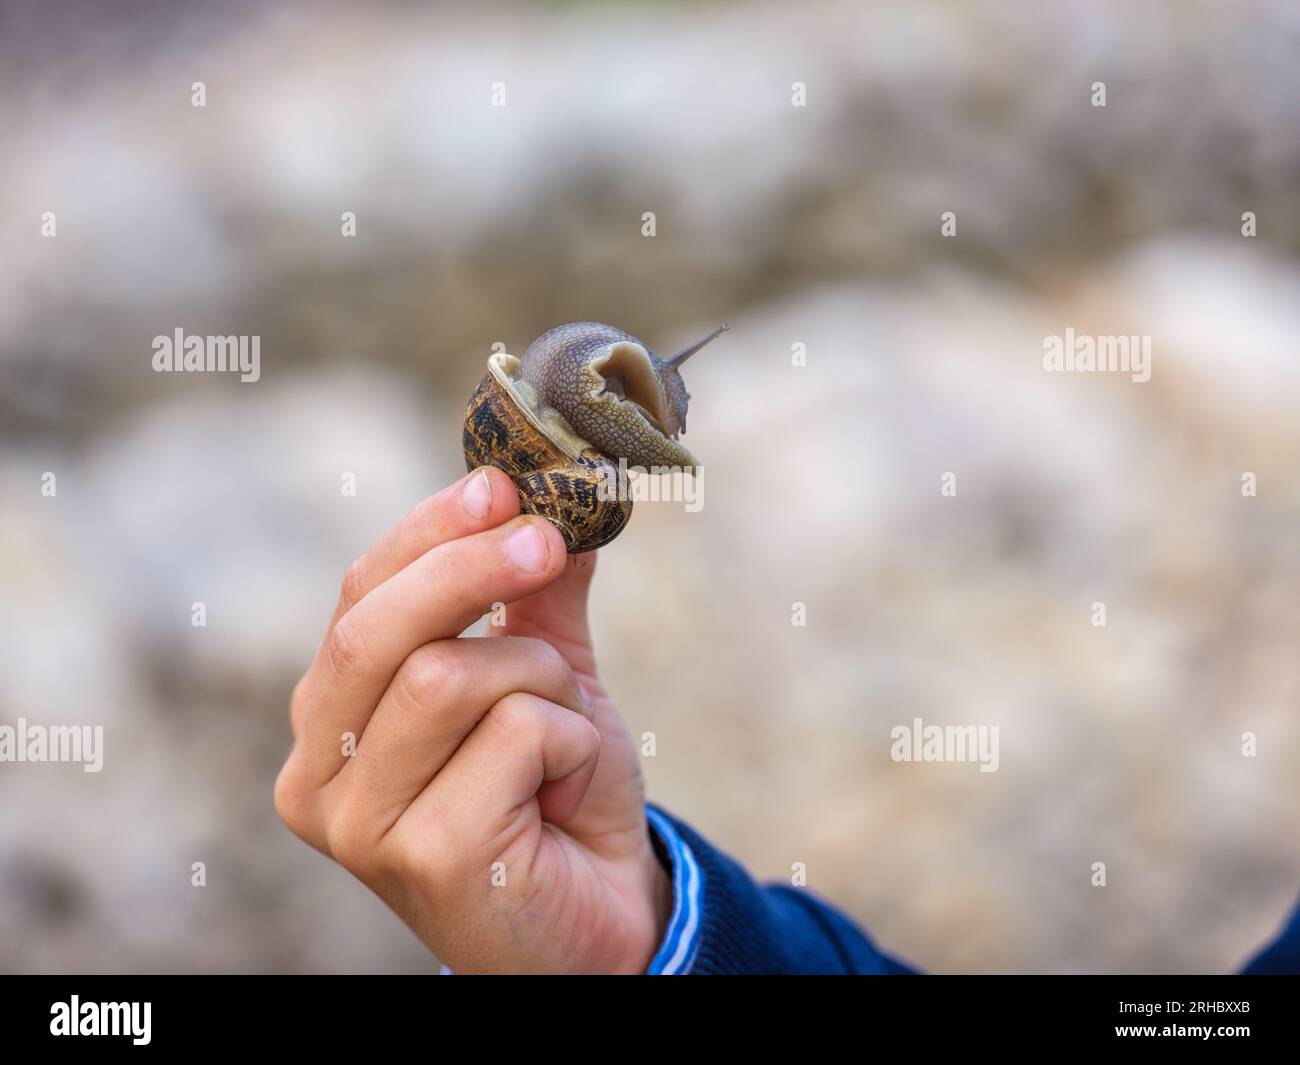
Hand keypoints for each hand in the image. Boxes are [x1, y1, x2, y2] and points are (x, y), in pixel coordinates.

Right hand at [274, 468, 671, 972]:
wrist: (603, 917)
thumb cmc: (557, 798)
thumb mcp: (546, 679)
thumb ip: (539, 598)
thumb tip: (562, 495)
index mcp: (328, 719)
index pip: (356, 599)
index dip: (426, 532)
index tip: (498, 483)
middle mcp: (317, 773)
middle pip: (376, 630)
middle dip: (473, 569)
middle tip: (550, 539)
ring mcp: (358, 824)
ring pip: (448, 677)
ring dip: (540, 682)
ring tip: (565, 733)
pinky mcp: (419, 857)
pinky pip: (511, 734)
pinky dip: (567, 742)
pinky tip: (563, 794)